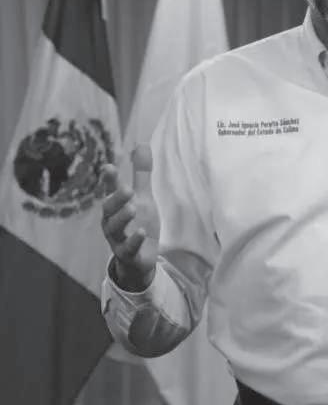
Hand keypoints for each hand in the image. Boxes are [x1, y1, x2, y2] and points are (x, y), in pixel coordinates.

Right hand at [100, 145, 159, 291]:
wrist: (140, 260)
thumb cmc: (139, 223)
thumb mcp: (143, 198)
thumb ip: (141, 174)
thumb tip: (142, 143)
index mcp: (116, 207)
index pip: (110, 191)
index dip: (109, 180)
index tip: (108, 167)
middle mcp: (112, 222)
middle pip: (109, 210)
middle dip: (116, 199)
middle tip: (128, 189)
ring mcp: (118, 239)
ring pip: (114, 229)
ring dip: (122, 218)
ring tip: (133, 208)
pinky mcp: (128, 255)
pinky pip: (127, 249)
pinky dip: (133, 241)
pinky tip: (142, 232)